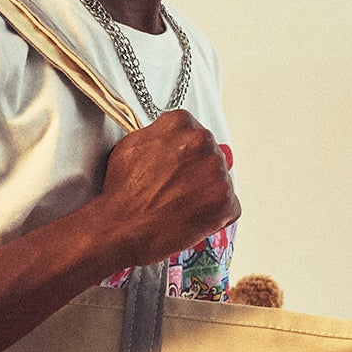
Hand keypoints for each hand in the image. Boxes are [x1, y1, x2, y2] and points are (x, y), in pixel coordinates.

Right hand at [96, 110, 239, 266]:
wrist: (122, 228)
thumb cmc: (123, 191)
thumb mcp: (131, 145)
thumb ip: (160, 135)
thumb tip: (177, 139)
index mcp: (181, 123)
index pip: (194, 134)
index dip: (184, 156)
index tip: (175, 169)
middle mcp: (203, 142)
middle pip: (210, 156)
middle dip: (197, 173)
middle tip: (175, 191)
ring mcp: (217, 171)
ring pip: (220, 181)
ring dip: (206, 194)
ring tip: (180, 207)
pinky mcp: (225, 201)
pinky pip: (230, 207)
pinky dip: (216, 216)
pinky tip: (192, 219)